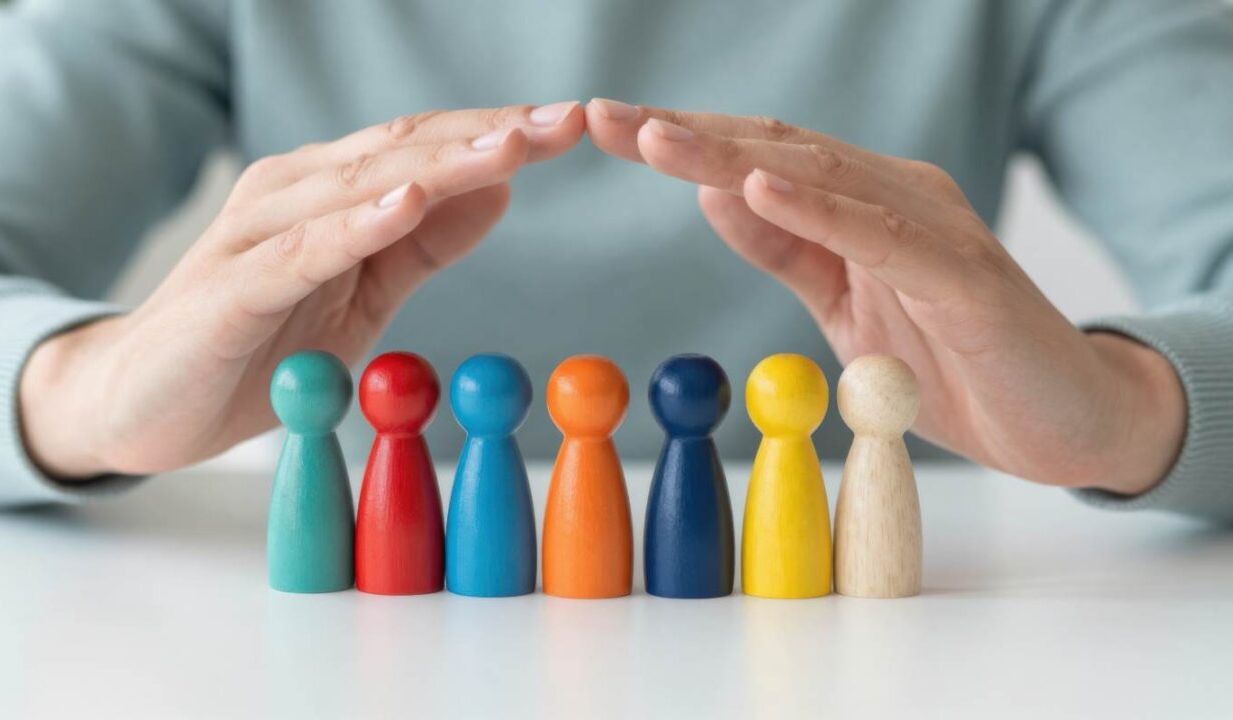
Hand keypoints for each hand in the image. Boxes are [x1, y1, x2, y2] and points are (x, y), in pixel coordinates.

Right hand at [21, 102, 585, 477]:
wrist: (143, 403)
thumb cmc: (257, 344)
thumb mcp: (362, 294)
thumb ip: (422, 245)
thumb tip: (500, 191)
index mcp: (331, 192)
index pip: (426, 148)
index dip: (500, 134)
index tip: (574, 124)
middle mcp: (295, 193)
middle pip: (405, 150)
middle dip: (491, 134)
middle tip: (566, 121)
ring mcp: (259, 233)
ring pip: (362, 185)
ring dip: (443, 163)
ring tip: (512, 147)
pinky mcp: (232, 286)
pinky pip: (303, 249)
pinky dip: (358, 223)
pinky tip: (408, 202)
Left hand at [587, 99, 1183, 493]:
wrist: (1065, 419)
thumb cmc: (953, 362)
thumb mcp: (845, 305)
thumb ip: (790, 250)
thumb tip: (716, 196)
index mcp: (860, 205)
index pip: (756, 161)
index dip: (680, 143)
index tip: (605, 128)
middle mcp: (895, 197)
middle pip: (773, 151)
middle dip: (681, 133)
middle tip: (601, 115)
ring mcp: (932, 229)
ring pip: (817, 176)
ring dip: (728, 155)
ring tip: (653, 136)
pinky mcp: (963, 276)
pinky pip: (879, 233)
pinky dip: (818, 207)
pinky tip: (757, 186)